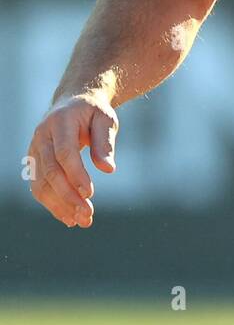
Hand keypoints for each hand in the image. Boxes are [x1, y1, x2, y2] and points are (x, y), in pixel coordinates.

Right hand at [26, 91, 118, 227]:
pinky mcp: (34, 162)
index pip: (64, 153)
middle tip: (88, 215)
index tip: (90, 194)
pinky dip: (52, 204)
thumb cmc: (93, 112)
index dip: (76, 175)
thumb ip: (105, 143)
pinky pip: (39, 187)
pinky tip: (69, 218)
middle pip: (50, 171)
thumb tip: (108, 169)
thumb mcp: (106, 120)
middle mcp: (42, 136)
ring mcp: (35, 149)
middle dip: (68, 196)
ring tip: (81, 222)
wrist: (73, 102)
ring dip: (60, 205)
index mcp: (60, 122)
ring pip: (40, 183)